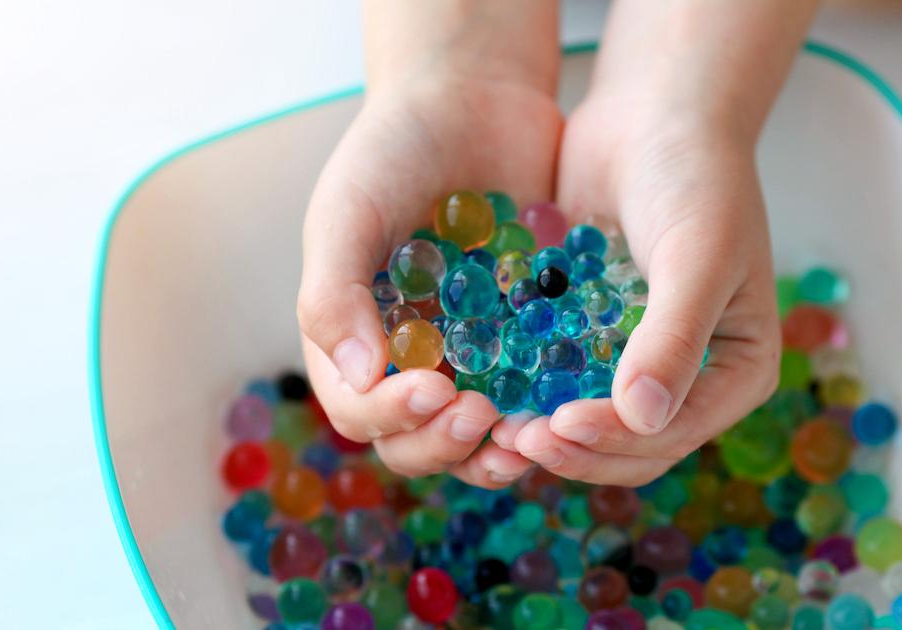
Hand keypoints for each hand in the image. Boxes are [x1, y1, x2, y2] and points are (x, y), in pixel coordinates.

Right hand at [297, 71, 560, 486]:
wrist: (472, 96)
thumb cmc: (393, 149)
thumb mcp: (348, 211)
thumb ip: (334, 295)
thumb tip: (359, 379)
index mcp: (354, 337)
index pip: (360, 409)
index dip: (392, 415)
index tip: (435, 388)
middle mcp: (409, 358)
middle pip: (416, 439)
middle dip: (444, 443)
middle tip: (481, 416)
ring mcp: (469, 353)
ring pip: (475, 433)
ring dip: (493, 448)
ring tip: (522, 433)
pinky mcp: (523, 338)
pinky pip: (531, 391)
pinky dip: (543, 409)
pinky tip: (566, 402)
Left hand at [507, 87, 781, 485]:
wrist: (654, 113)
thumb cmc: (696, 177)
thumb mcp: (698, 255)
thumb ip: (674, 338)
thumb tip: (643, 419)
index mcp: (738, 371)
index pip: (674, 433)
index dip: (617, 442)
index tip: (559, 427)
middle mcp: (690, 377)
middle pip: (631, 443)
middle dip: (576, 448)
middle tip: (513, 440)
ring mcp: (637, 358)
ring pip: (591, 422)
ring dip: (546, 431)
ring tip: (494, 426)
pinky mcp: (591, 335)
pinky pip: (558, 379)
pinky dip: (528, 390)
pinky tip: (485, 388)